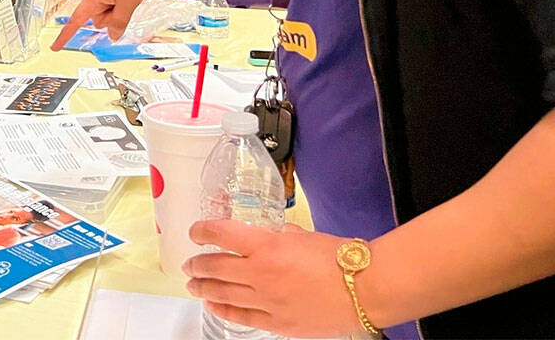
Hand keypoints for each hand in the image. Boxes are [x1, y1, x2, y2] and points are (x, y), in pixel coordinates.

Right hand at [52, 0, 153, 47]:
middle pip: (98, 19)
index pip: (76, 20)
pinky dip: (121, 3)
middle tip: (125, 4)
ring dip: (118, 10)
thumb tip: (112, 36)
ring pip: (108, 11)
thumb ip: (119, 23)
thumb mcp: (128, 4)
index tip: (55, 47)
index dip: (65, 35)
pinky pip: (114, 3)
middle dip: (111, 18)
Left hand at [184, 222, 362, 337]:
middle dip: (197, 264)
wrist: (366, 289)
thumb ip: (279, 234)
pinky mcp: (277, 323)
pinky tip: (214, 306)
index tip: (196, 231)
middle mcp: (260, 273)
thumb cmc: (339, 257)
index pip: (221, 233)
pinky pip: (242, 316)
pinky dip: (223, 310)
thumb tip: (269, 234)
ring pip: (223, 293)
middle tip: (189, 263)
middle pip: (215, 266)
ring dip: (203, 287)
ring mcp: (267, 300)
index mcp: (266, 246)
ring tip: (192, 285)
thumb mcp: (302, 235)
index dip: (202, 231)